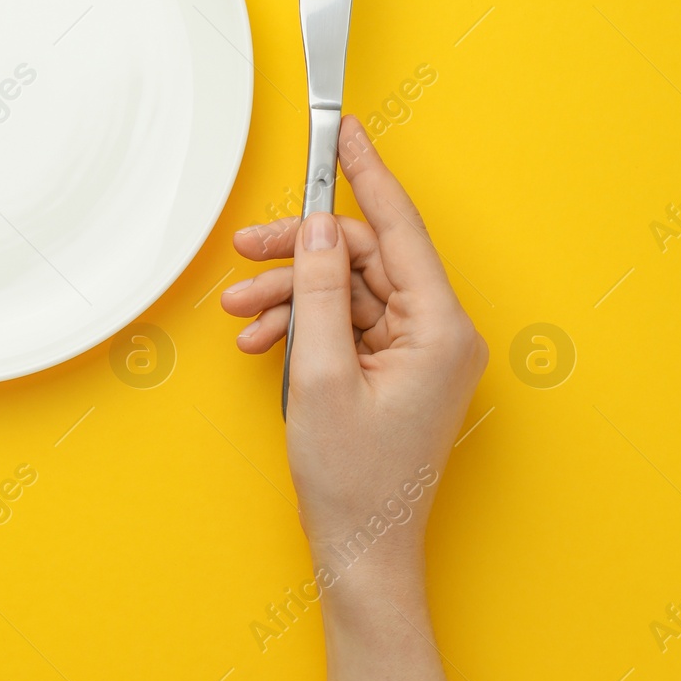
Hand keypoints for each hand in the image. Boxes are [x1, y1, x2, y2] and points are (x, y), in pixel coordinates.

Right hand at [221, 115, 486, 680]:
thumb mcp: (321, 373)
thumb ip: (320, 290)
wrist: (362, 547)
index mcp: (440, 329)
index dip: (369, 175)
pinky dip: (303, 325)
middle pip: (362, 260)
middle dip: (300, 256)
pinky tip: (264, 339)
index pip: (399, 229)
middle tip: (245, 254)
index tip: (348, 132)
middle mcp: (438, 333)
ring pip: (346, 291)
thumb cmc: (354, 477)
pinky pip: (346, 323)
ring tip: (241, 313)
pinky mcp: (396, 369)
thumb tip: (321, 229)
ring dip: (292, 295)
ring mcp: (418, 352)